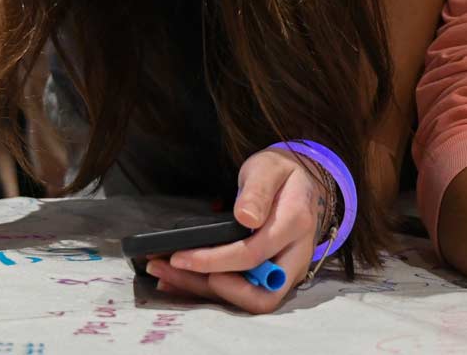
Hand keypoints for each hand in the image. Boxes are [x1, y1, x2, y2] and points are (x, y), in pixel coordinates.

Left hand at [145, 148, 331, 313]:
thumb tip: (246, 217)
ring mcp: (287, 272)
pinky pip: (244, 294)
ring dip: (206, 292)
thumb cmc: (280, 175)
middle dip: (212, 289)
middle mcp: (295, 256)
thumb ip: (257, 190)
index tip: (180, 257)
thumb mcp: (268, 168)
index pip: (252, 255)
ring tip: (167, 275)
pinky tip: (181, 281)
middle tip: (173, 272)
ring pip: (249, 299)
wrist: (300, 184)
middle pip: (259, 295)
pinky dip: (210, 291)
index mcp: (295, 224)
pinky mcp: (273, 278)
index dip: (214, 261)